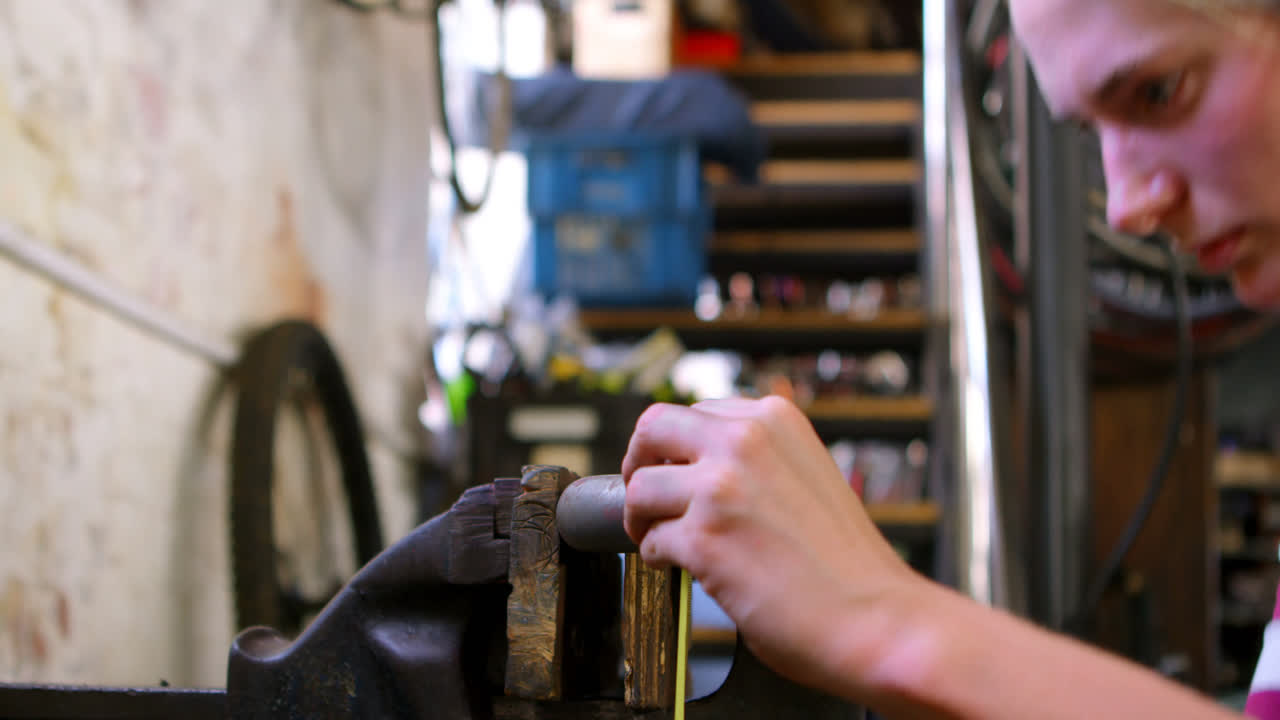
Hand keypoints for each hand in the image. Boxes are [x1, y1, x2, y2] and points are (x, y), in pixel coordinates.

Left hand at [621, 396, 924, 696]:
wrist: (877, 619)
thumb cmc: (848, 563)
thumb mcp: (807, 474)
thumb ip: (758, 459)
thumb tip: (702, 464)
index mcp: (773, 420)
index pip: (693, 411)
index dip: (673, 447)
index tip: (671, 470)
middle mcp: (744, 442)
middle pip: (652, 428)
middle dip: (637, 463)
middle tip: (644, 496)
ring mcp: (721, 488)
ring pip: (639, 488)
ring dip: (642, 518)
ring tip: (661, 539)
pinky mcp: (704, 538)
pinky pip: (650, 541)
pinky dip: (657, 557)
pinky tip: (683, 569)